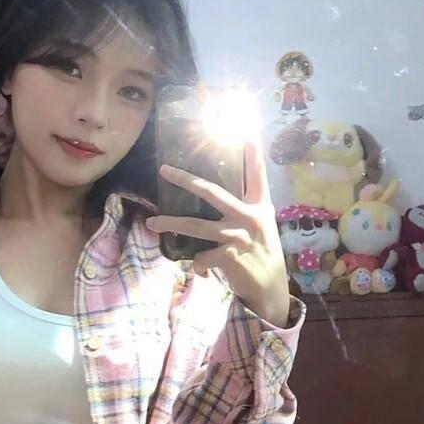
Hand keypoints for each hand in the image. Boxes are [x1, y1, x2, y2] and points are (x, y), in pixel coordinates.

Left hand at [146, 131, 291, 327]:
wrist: (270, 292)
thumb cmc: (262, 258)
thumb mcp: (261, 229)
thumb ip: (245, 212)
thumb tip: (218, 202)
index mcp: (260, 207)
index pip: (257, 174)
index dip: (252, 152)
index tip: (246, 130)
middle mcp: (250, 217)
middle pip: (211, 192)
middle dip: (185, 180)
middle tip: (164, 170)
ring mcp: (239, 236)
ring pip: (196, 225)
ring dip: (171, 224)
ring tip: (152, 223)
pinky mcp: (229, 256)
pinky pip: (201, 257)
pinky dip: (199, 266)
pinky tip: (205, 273)